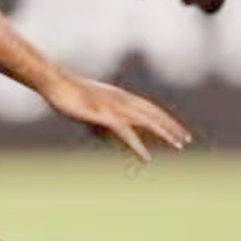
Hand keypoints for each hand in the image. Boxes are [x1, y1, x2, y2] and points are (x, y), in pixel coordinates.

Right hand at [42, 74, 191, 162]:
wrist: (54, 82)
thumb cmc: (67, 93)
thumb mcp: (89, 107)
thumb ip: (101, 120)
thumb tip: (107, 133)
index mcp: (120, 96)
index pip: (148, 107)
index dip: (163, 118)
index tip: (176, 129)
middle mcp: (122, 99)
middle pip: (153, 113)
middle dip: (171, 126)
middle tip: (187, 139)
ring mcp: (114, 107)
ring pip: (146, 121)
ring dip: (163, 133)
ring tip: (178, 145)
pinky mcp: (105, 116)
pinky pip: (127, 134)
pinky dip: (138, 146)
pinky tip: (147, 158)